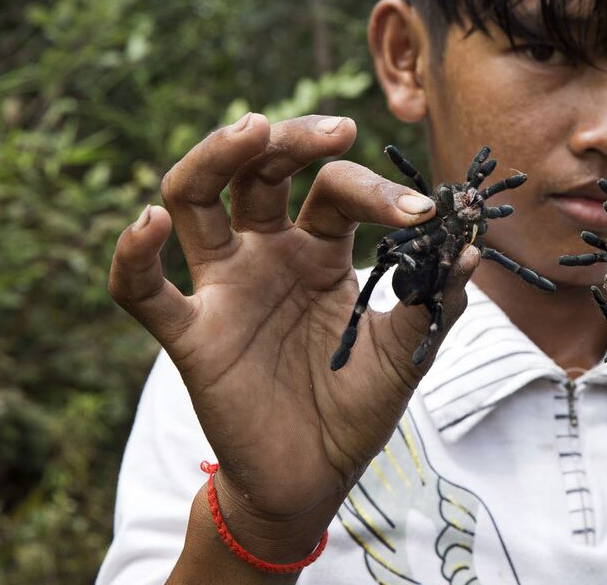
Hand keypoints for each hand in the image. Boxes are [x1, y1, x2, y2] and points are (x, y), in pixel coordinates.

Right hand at [107, 113, 477, 557]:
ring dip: (215, 157)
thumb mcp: (405, 350)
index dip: (376, 192)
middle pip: (261, 170)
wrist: (315, 477)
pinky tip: (146, 222)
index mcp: (319, 249)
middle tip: (336, 130)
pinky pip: (143, 291)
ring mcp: (224, 287)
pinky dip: (134, 256)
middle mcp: (266, 252)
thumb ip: (434, 301)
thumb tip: (472, 250)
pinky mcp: (191, 333)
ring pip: (194, 199)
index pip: (335, 191)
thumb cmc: (356, 406)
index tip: (424, 212)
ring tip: (250, 129)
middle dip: (294, 139)